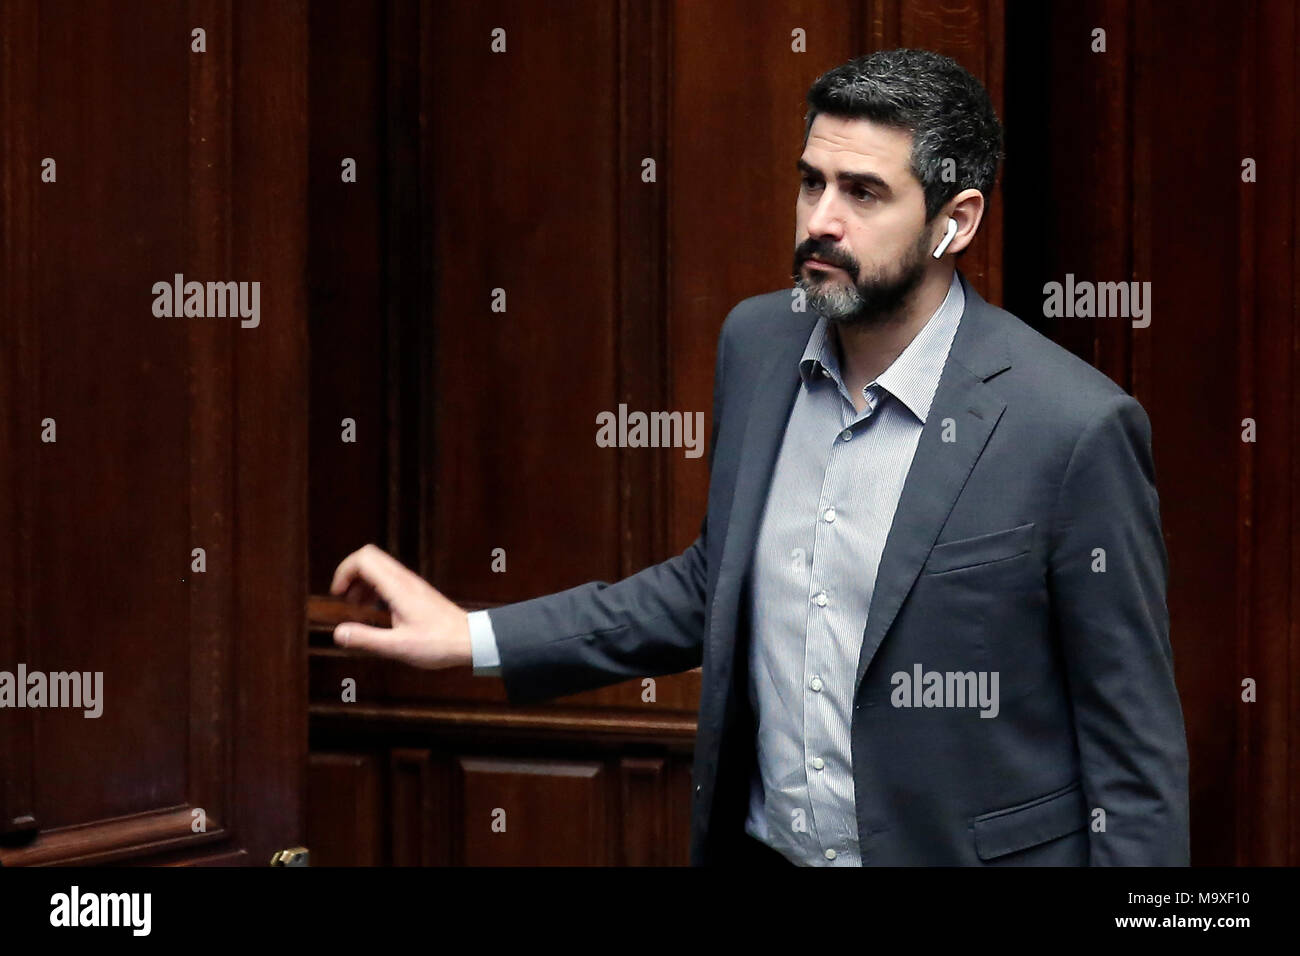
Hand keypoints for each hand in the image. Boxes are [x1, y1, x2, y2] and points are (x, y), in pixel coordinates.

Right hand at [329, 543, 472, 669]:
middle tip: (345, 598)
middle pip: (370, 557)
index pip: (364, 559)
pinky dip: (376, 588)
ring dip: (362, 581)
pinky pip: (390, 578)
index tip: (338, 594)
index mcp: (398, 588)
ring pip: (380, 567)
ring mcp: (412, 584)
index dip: (344, 571)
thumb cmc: (439, 644)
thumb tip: (339, 632)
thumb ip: (367, 638)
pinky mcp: (417, 591)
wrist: (471, 640)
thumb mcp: (398, 646)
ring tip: (357, 605)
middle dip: (350, 573)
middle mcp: (405, 580)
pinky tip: (376, 609)